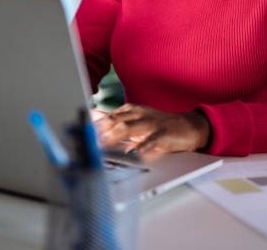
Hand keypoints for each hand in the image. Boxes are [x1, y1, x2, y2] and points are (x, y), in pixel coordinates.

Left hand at [94, 104, 210, 156]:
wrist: (189, 126)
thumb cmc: (158, 126)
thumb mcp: (135, 121)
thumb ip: (114, 120)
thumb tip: (92, 117)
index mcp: (130, 111)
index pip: (107, 117)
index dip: (92, 126)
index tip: (77, 132)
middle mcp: (138, 114)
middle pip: (114, 121)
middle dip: (98, 131)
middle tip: (84, 141)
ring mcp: (150, 123)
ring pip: (128, 128)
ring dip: (113, 137)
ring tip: (101, 146)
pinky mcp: (163, 134)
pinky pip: (151, 141)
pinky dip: (141, 147)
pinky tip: (133, 155)